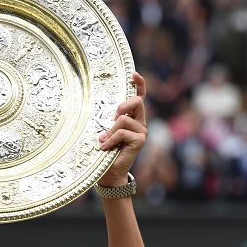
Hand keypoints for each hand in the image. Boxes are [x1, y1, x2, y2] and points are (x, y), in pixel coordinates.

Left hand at [97, 72, 147, 186]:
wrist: (109, 173)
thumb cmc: (105, 151)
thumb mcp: (105, 131)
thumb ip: (109, 121)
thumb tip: (108, 113)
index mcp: (132, 118)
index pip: (140, 97)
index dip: (139, 84)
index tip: (134, 74)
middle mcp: (140, 122)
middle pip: (137, 101)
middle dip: (122, 106)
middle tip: (111, 119)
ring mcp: (142, 131)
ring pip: (123, 119)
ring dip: (110, 130)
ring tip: (105, 142)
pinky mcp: (140, 140)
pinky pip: (122, 131)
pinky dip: (111, 139)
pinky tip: (106, 148)